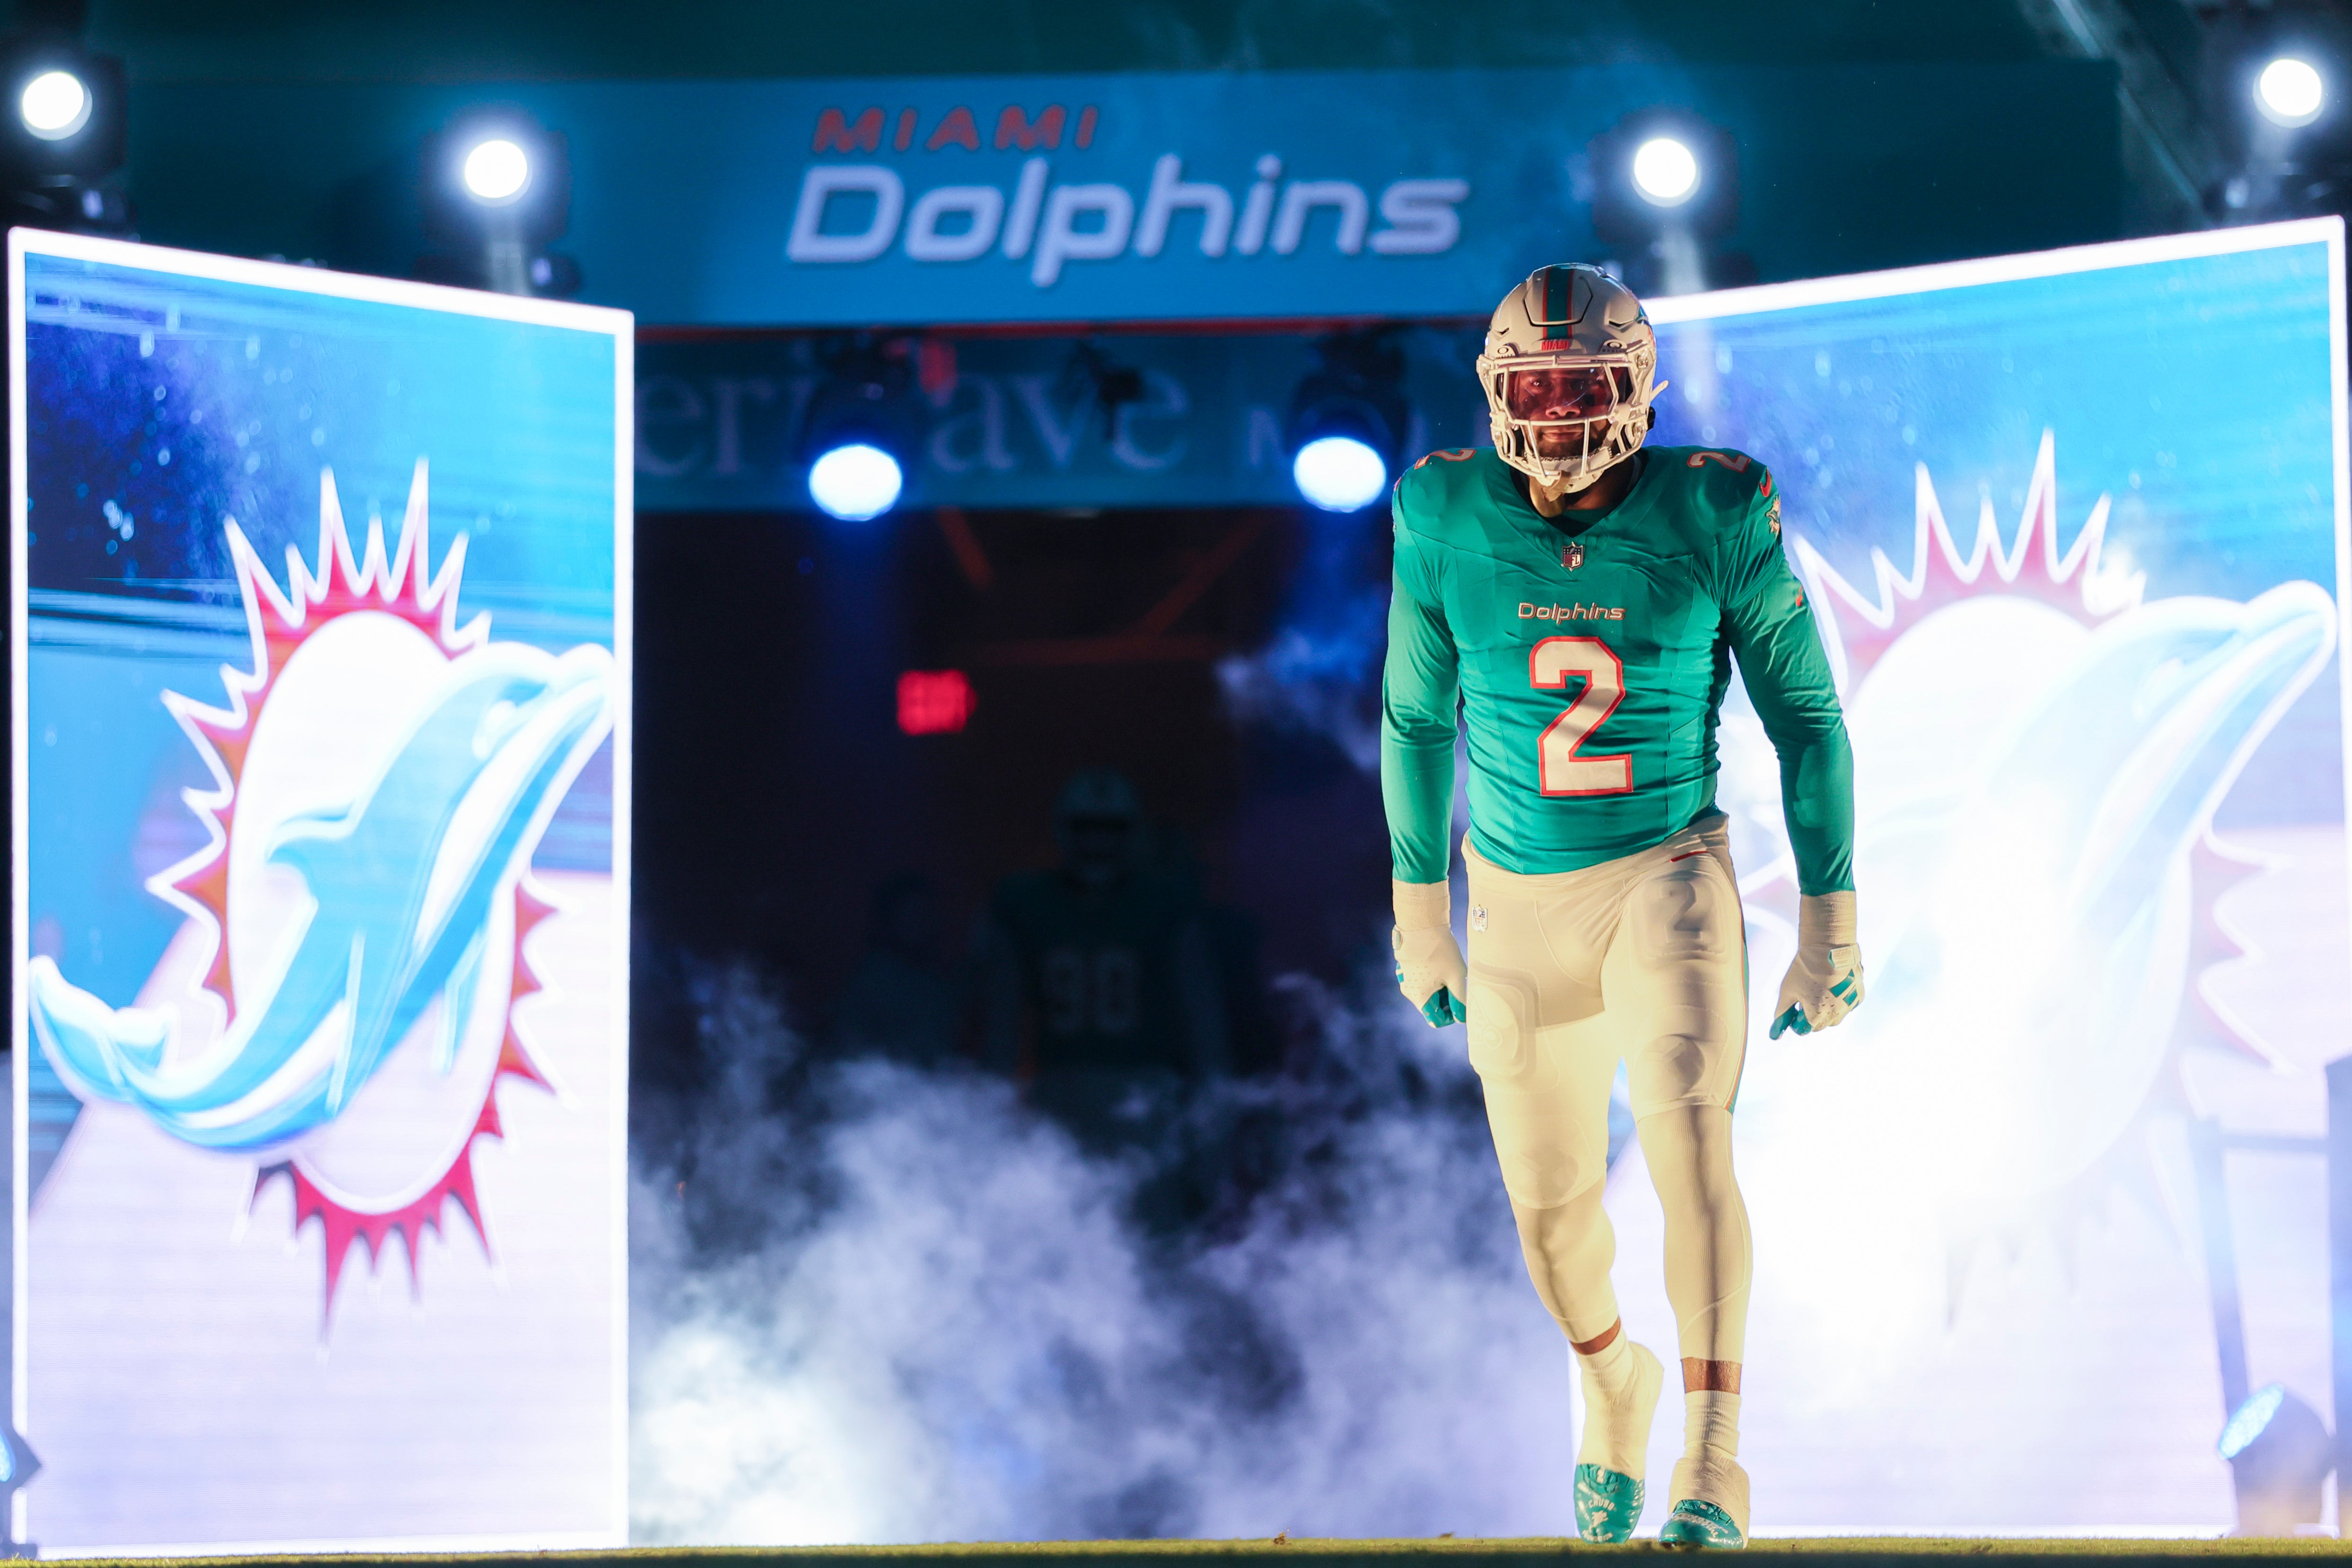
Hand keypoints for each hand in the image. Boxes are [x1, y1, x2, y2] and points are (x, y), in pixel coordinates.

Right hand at [1393, 879, 1468, 1026]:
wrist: (1421, 922)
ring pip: (1428, 991)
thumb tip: (1462, 1017)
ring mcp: (1405, 978)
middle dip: (1448, 998)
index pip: (1437, 1020)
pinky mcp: (1406, 967)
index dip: (1452, 1014)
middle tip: (1459, 981)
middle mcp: (1408, 991)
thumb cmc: (1440, 950)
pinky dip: (1433, 977)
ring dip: (1441, 986)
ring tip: (1451, 969)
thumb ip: (1460, 1000)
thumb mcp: (1456, 976)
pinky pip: (1422, 980)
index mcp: (1419, 997)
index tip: (1462, 1000)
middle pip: (1432, 1005)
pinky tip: (1441, 962)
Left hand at [1770, 891, 1863, 1038]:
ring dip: (1827, 1010)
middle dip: (1812, 1016)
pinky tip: (1834, 985)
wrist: (1830, 946)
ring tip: (1820, 990)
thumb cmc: (1805, 969)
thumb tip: (1774, 1033)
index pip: (1805, 1029)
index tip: (1795, 1008)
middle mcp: (1836, 1014)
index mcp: (1817, 1015)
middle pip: (1820, 1025)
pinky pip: (1847, 1005)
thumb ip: (1782, 1012)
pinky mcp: (1859, 995)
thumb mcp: (1787, 990)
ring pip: (1836, 1017)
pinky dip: (1840, 1000)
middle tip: (1806, 998)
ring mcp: (1850, 1005)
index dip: (1797, 1019)